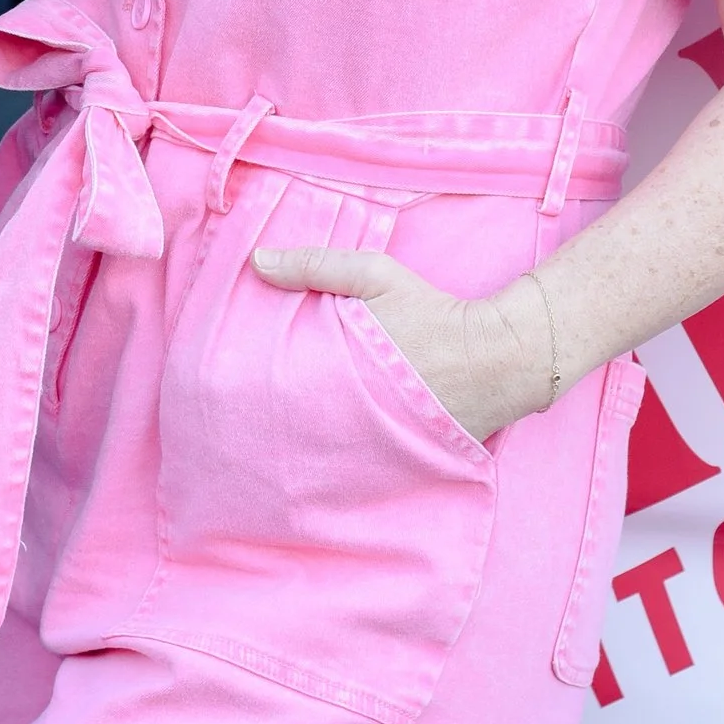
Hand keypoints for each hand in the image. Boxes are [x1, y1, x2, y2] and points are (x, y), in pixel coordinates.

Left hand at [251, 247, 552, 443]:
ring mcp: (372, 444)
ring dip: (298, 447)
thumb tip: (257, 261)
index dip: (250, 395)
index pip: (277, 393)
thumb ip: (317, 266)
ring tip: (268, 448)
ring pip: (318, 451)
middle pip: (291, 429)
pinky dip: (335, 460)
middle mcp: (349, 417)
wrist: (498, 359)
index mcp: (337, 375)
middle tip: (236, 423)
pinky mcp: (395, 459)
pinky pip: (353, 463)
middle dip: (268, 427)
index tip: (225, 387)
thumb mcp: (376, 276)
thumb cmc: (432, 314)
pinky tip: (317, 462)